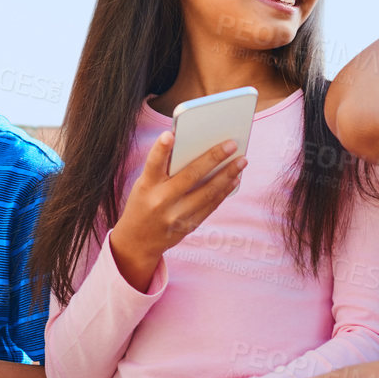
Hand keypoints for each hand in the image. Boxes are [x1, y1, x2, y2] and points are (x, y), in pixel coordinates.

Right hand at [111, 134, 246, 287]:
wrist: (137, 242)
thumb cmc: (143, 204)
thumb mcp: (144, 185)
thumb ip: (163, 170)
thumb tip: (195, 148)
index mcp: (146, 186)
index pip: (153, 164)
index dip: (161, 150)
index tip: (170, 135)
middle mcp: (161, 201)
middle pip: (190, 176)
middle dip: (213, 158)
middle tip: (232, 144)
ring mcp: (176, 216)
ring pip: (207, 192)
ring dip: (227, 175)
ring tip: (242, 161)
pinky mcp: (188, 226)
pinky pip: (211, 206)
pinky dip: (224, 191)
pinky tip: (235, 179)